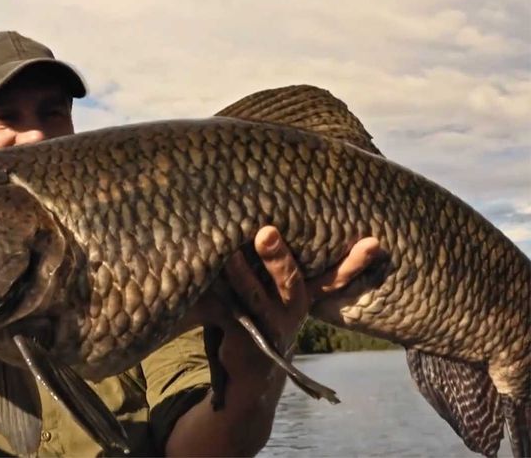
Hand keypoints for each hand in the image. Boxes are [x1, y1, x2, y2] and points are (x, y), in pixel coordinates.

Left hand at [191, 226, 384, 348]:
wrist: (249, 369)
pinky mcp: (244, 336)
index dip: (354, 262)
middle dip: (277, 256)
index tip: (374, 242)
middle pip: (289, 281)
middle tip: (265, 232)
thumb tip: (272, 209)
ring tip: (228, 254)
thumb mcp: (281, 292)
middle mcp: (292, 309)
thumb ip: (284, 264)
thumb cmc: (265, 312)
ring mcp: (269, 324)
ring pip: (253, 296)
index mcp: (305, 295)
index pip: (335, 277)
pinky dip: (214, 293)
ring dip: (240, 274)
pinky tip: (203, 275)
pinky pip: (228, 311)